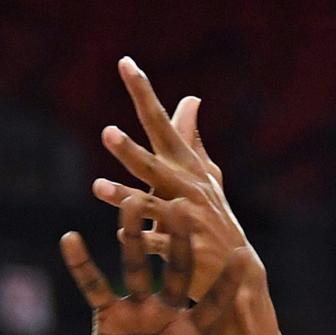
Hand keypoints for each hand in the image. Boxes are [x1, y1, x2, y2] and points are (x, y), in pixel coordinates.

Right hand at [60, 195, 252, 334]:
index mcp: (196, 333)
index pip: (215, 303)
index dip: (226, 282)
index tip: (242, 255)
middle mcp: (169, 315)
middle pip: (177, 272)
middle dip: (180, 242)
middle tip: (184, 206)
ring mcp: (138, 313)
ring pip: (136, 268)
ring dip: (134, 237)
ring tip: (132, 203)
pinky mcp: (108, 319)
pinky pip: (94, 287)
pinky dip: (82, 264)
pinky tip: (70, 238)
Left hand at [93, 57, 262, 302]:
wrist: (237, 271)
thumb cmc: (215, 219)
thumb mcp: (208, 178)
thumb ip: (192, 140)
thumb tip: (190, 99)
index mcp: (189, 168)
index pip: (163, 124)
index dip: (144, 94)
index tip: (125, 63)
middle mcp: (189, 189)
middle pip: (154, 165)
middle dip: (131, 150)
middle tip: (107, 132)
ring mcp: (189, 221)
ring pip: (151, 206)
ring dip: (125, 198)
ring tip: (97, 187)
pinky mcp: (188, 252)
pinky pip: (156, 244)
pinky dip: (138, 239)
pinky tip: (119, 235)